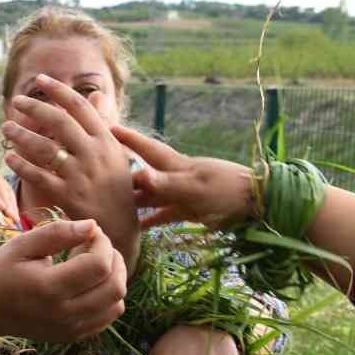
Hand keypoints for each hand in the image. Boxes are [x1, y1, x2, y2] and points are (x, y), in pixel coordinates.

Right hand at [0, 219, 126, 344]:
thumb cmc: (2, 271)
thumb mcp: (22, 245)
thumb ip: (57, 232)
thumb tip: (93, 225)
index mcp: (49, 288)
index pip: (99, 265)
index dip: (103, 243)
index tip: (91, 232)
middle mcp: (63, 313)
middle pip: (115, 287)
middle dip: (115, 259)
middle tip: (97, 246)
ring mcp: (70, 328)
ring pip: (117, 303)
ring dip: (114, 278)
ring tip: (94, 263)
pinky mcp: (73, 335)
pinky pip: (108, 317)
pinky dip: (108, 296)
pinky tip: (90, 282)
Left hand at [2, 76, 140, 270]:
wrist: (119, 227)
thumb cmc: (116, 187)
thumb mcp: (116, 153)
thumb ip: (102, 124)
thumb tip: (96, 93)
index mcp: (107, 140)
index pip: (80, 107)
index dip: (59, 90)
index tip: (41, 79)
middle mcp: (94, 154)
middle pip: (59, 122)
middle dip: (35, 107)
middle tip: (16, 100)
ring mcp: (81, 175)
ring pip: (45, 147)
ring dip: (22, 135)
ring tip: (5, 128)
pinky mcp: (67, 196)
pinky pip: (39, 176)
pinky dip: (22, 165)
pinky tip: (9, 157)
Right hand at [113, 125, 255, 230]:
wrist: (257, 203)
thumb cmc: (226, 190)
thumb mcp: (193, 187)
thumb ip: (165, 184)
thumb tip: (138, 176)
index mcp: (175, 165)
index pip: (145, 148)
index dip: (126, 138)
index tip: (106, 127)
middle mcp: (174, 176)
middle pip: (142, 173)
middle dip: (121, 172)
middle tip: (97, 172)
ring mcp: (181, 193)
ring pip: (150, 195)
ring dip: (132, 200)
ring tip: (109, 204)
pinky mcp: (189, 209)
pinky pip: (163, 214)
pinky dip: (150, 220)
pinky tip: (136, 227)